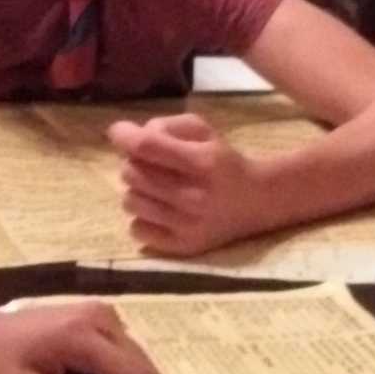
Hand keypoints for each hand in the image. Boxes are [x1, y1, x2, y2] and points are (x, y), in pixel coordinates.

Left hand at [107, 113, 269, 255]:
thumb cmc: (222, 161)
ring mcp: (187, 225)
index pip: (146, 147)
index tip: (119, 132)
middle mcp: (194, 196)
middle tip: (149, 163)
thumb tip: (127, 137)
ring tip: (156, 187)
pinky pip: (136, 229)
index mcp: (202, 162)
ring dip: (137, 190)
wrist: (256, 201)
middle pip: (132, 173)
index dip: (124, 136)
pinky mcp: (183, 247)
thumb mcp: (202, 131)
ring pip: (130, 201)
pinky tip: (160, 209)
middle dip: (134, 162)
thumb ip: (165, 127)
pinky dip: (142, 217)